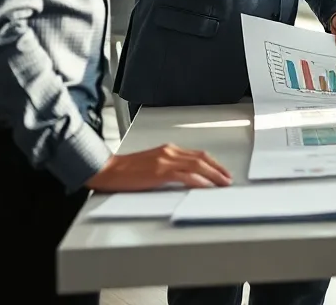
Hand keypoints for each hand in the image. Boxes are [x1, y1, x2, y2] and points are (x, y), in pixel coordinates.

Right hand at [86, 144, 231, 191]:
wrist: (107, 170)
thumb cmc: (126, 170)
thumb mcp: (152, 164)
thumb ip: (168, 167)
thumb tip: (186, 177)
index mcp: (168, 150)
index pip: (197, 154)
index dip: (213, 163)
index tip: (222, 171)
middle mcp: (169, 152)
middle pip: (201, 158)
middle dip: (218, 169)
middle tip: (228, 179)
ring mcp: (165, 161)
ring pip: (197, 165)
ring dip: (213, 175)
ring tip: (222, 184)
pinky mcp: (160, 172)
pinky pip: (185, 176)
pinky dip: (198, 180)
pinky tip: (206, 186)